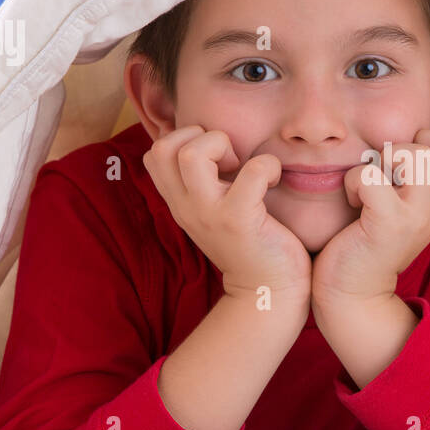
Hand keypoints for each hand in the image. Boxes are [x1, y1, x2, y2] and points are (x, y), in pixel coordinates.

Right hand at [143, 125, 311, 303]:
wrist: (267, 292)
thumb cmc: (249, 243)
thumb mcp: (214, 211)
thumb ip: (204, 183)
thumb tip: (209, 142)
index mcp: (179, 201)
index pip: (155, 153)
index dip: (185, 140)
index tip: (216, 159)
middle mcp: (187, 207)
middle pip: (163, 148)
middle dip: (201, 137)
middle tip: (229, 160)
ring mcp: (210, 214)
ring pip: (192, 155)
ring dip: (224, 145)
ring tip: (243, 167)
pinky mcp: (239, 221)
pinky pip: (252, 171)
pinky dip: (268, 166)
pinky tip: (274, 181)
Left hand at [312, 127, 429, 311]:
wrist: (353, 293)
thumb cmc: (371, 241)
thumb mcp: (406, 208)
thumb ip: (418, 178)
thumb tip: (415, 137)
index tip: (406, 163)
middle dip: (407, 146)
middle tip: (386, 173)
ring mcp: (417, 217)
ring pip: (414, 155)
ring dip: (381, 160)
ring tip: (370, 185)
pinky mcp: (388, 224)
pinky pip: (371, 176)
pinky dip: (353, 181)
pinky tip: (354, 201)